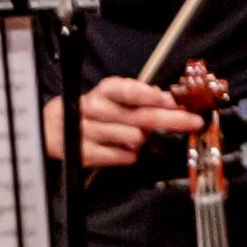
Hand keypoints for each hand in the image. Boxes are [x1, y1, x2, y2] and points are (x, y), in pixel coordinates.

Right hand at [64, 73, 204, 169]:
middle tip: (193, 122)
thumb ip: (143, 99)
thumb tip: (172, 100)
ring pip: (128, 136)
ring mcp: (85, 130)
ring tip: (138, 137)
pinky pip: (114, 156)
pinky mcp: (80, 151)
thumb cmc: (98, 113)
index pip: (126, 90)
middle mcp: (92, 108)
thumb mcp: (117, 100)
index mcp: (104, 91)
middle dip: (169, 119)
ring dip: (141, 139)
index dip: (151, 96)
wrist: (53, 128)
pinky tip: (128, 152)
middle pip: (137, 116)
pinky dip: (126, 155)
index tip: (175, 102)